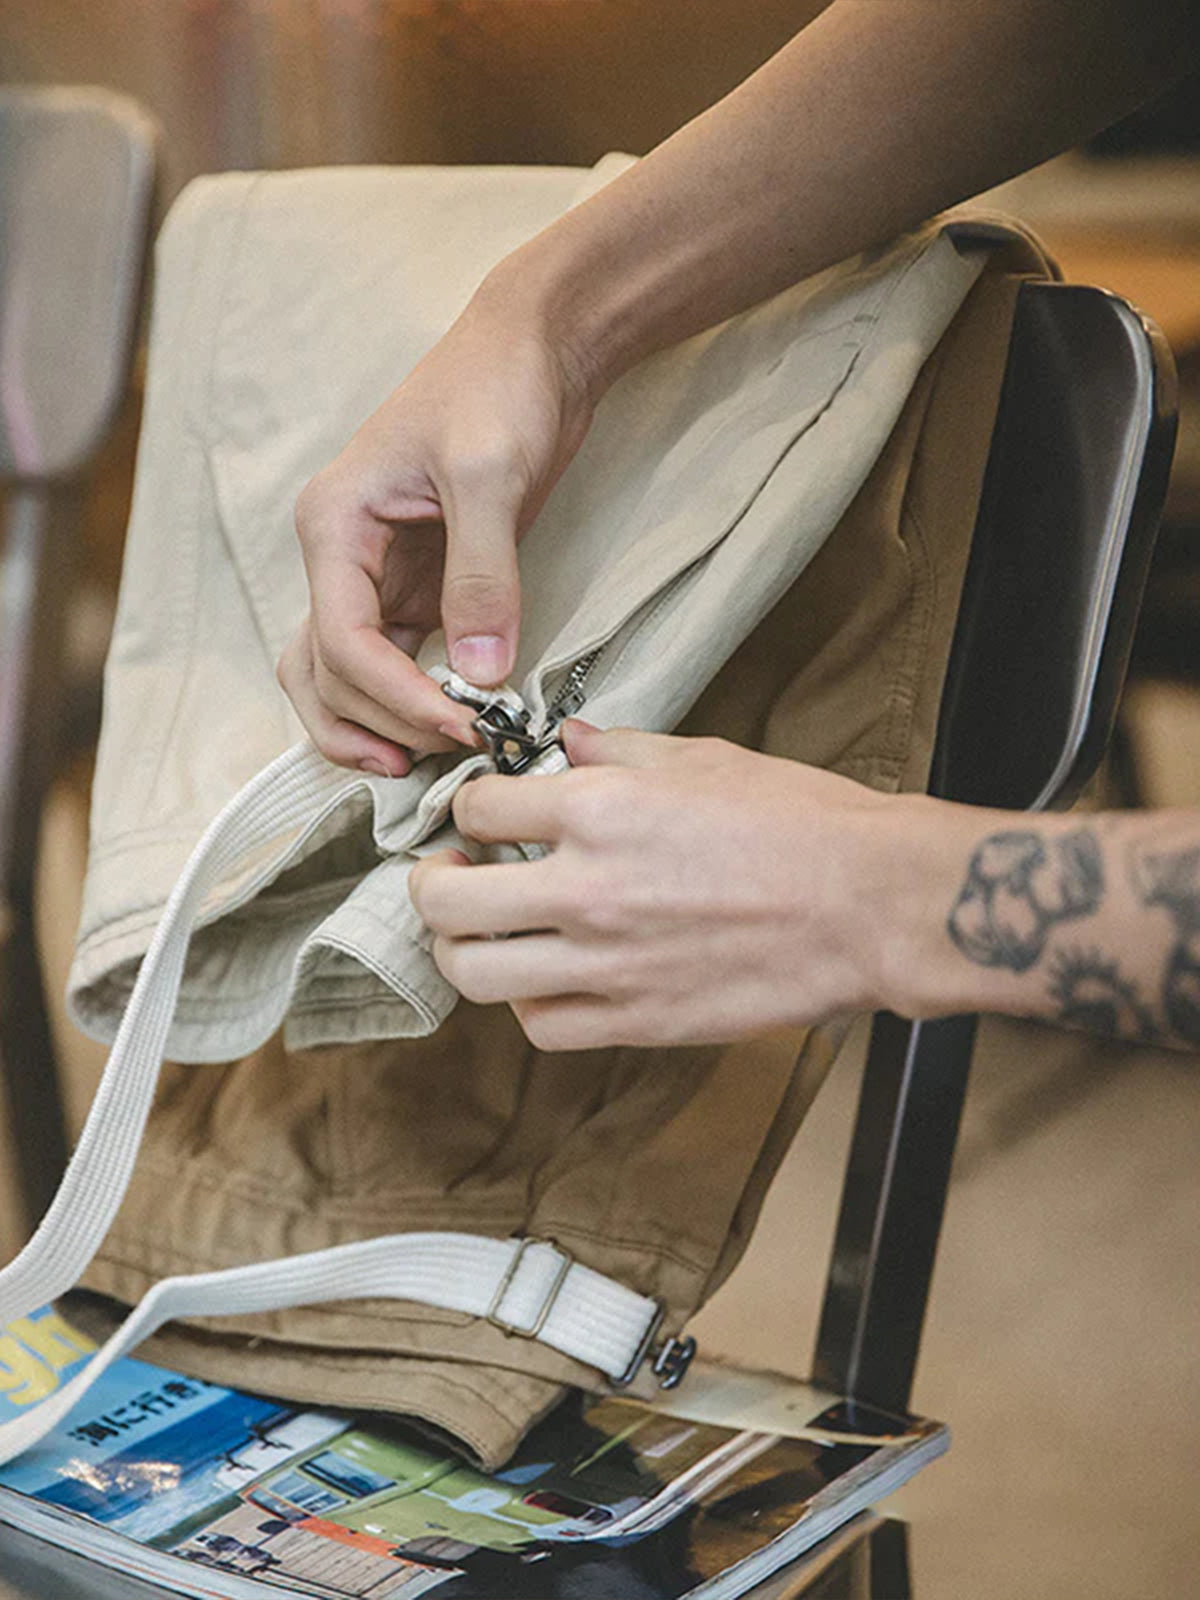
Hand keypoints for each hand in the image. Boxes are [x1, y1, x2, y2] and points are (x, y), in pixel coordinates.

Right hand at [278, 276, 596, 775]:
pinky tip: (444, 729)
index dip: (395, 697)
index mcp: (334, 524)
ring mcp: (372, 575)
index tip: (461, 727)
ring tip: (430, 763)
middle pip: (324, 672)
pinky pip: (388, 661)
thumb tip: (481, 677)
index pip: (341, 640)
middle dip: (382, 721)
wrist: (534, 348)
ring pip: (339, 677)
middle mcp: (338, 555)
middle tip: (455, 751)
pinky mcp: (413, 586)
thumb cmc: (500, 388)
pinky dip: (405, 702)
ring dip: (373, 726)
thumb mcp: (491, 474)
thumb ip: (482, 576)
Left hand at [409, 722, 914, 1049]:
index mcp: (598, 810)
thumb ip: (620, 750)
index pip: (478, 807)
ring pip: (475, 974)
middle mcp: (586, 889)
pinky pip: (541, 1026)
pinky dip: (527, 1003)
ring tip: (481, 932)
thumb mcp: (705, 758)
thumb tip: (569, 741)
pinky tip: (546, 977)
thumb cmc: (801, 823)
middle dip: (431, 882)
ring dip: (462, 949)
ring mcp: (607, 964)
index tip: (484, 813)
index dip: (471, 805)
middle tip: (448, 873)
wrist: (869, 904)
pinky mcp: (638, 1020)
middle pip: (447, 900)